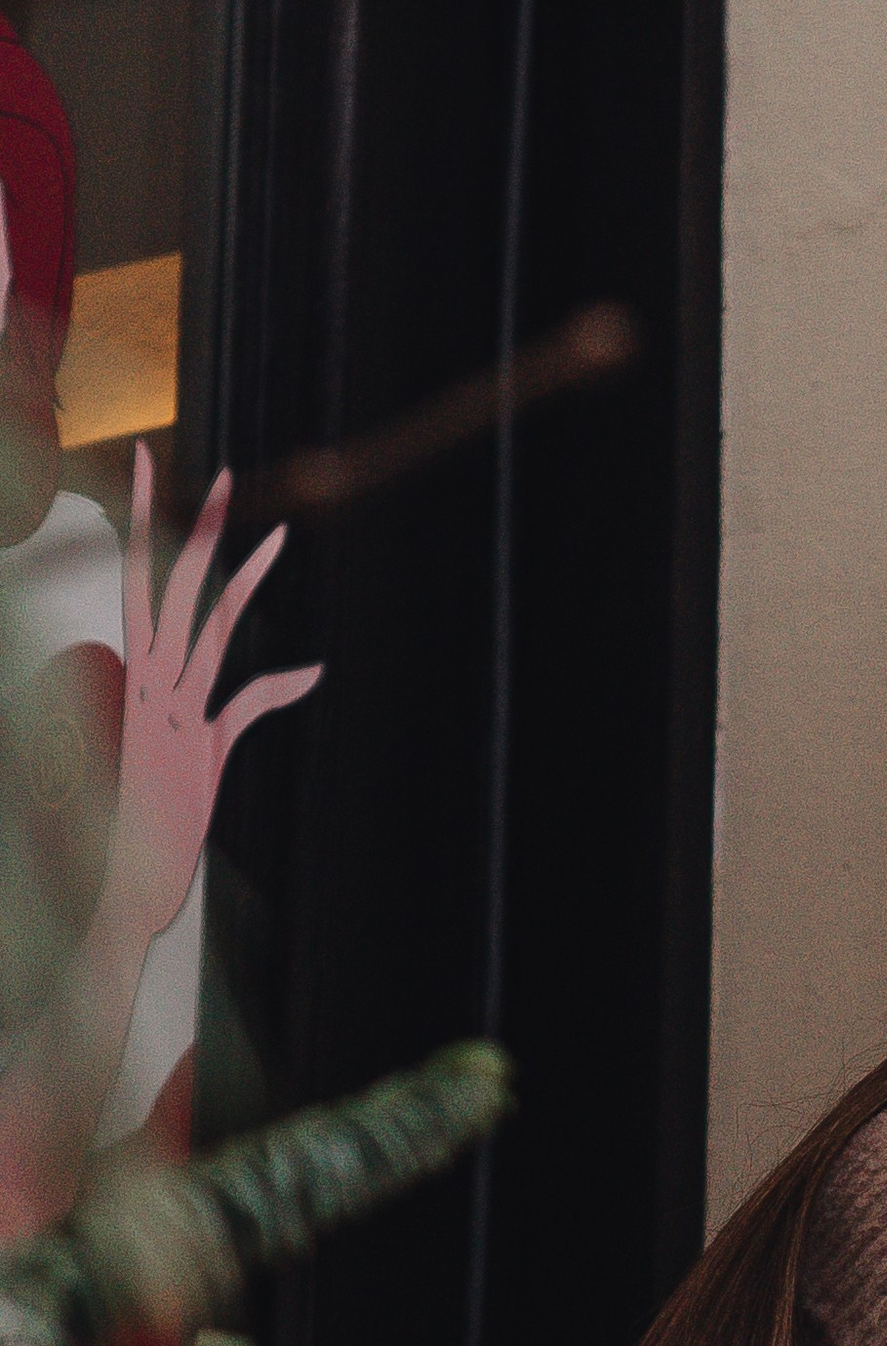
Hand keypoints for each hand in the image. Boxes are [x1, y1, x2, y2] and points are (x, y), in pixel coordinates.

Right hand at [106, 452, 319, 947]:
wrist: (113, 881)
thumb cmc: (142, 814)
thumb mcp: (201, 748)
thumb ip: (247, 705)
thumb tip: (312, 670)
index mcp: (134, 670)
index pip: (140, 579)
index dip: (148, 523)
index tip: (152, 464)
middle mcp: (147, 681)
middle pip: (175, 586)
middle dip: (198, 526)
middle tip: (222, 471)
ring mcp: (169, 711)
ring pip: (208, 628)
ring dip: (244, 580)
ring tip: (279, 532)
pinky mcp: (194, 749)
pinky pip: (241, 707)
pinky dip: (280, 689)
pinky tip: (314, 668)